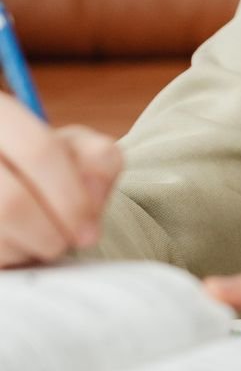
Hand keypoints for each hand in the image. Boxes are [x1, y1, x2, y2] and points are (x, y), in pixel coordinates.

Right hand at [0, 92, 122, 267]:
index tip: (90, 231)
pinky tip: (19, 243)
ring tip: (43, 239)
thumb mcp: (78, 149)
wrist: (11, 179)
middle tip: (70, 243)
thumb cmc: (45, 166)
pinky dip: (10, 257)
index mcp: (0, 114)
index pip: (39, 151)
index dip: (72, 198)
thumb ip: (100, 160)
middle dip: (52, 233)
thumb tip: (90, 195)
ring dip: (30, 249)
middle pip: (12, 203)